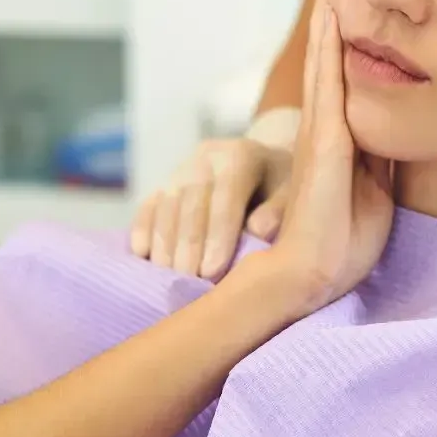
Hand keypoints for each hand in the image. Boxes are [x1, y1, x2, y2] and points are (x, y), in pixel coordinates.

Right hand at [130, 137, 293, 278]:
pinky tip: (142, 255)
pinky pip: (148, 205)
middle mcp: (207, 156)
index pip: (226, 197)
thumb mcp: (293, 194)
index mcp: (242, 155)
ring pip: (166, 204)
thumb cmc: (282, 189)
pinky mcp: (164, 183)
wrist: (264, 163)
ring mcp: (182, 168)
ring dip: (164, 242)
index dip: (218, 235)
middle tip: (188, 281)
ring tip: (167, 277)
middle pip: (191, 202)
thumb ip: (280, 210)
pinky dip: (143, 229)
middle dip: (188, 245)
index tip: (211, 272)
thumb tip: (259, 231)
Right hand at [268, 0, 394, 314]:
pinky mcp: (326, 144)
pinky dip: (330, 50)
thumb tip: (399, 126)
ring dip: (329, 13)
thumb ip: (381, 154)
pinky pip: (329, 87)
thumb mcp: (376, 186)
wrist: (314, 272)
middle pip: (329, 51)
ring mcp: (323, 130)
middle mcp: (327, 123)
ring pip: (326, 58)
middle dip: (332, 4)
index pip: (345, 69)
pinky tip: (334, 20)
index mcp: (341, 133)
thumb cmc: (343, 238)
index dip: (346, 28)